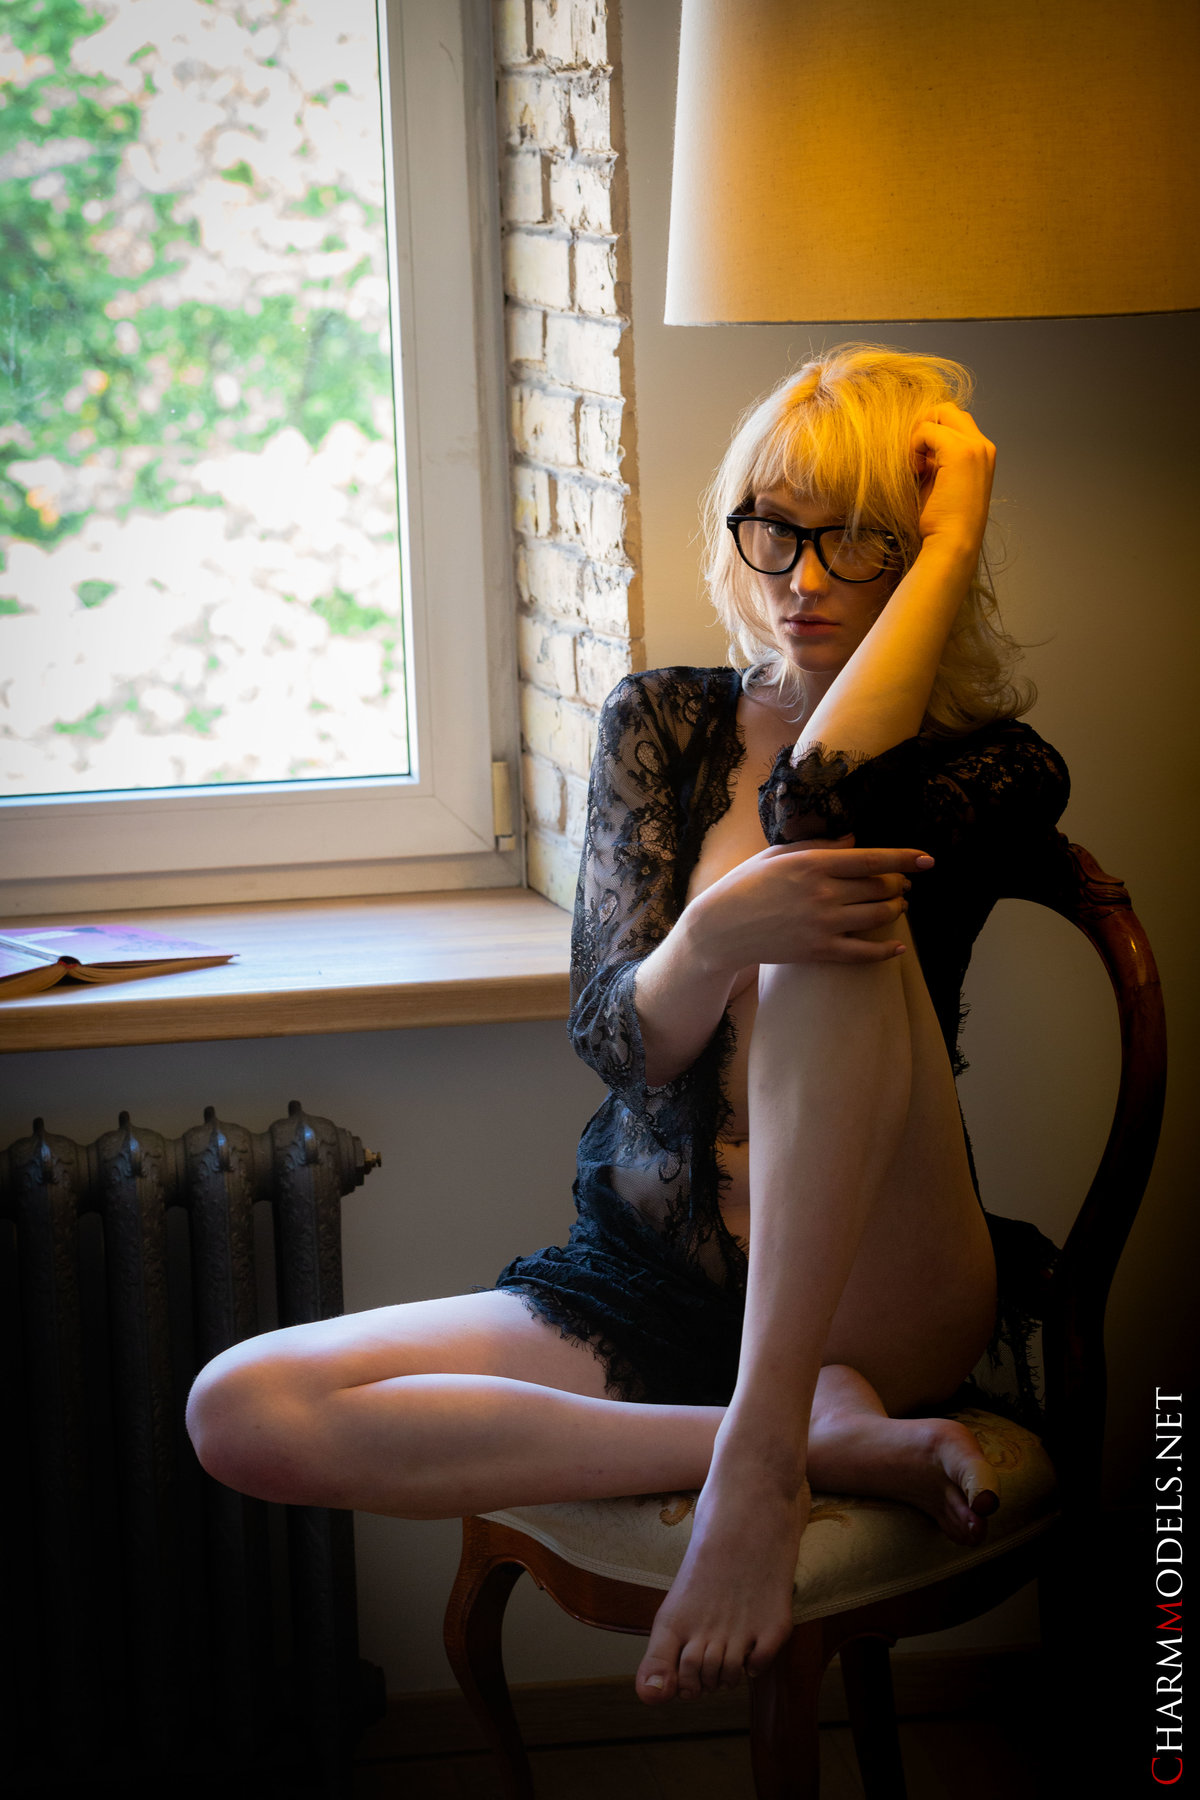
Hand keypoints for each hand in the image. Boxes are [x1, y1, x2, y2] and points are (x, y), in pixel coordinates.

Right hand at [685, 835, 932, 972]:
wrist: (719, 929)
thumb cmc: (745, 885)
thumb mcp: (777, 855)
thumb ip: (819, 846)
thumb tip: (856, 841)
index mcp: (814, 863)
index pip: (873, 860)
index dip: (905, 859)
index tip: (928, 859)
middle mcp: (824, 893)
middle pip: (881, 888)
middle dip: (900, 885)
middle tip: (903, 885)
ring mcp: (823, 924)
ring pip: (879, 916)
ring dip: (896, 910)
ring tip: (897, 906)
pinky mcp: (819, 952)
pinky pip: (864, 953)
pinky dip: (886, 951)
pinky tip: (899, 948)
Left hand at [910, 401, 994, 562]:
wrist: (952, 544)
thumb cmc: (942, 522)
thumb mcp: (940, 482)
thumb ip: (936, 459)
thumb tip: (917, 443)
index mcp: (982, 454)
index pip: (955, 421)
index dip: (931, 434)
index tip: (920, 463)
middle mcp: (983, 446)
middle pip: (948, 410)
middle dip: (923, 426)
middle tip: (913, 456)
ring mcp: (975, 447)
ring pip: (938, 414)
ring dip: (918, 437)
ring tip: (915, 467)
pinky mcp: (960, 451)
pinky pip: (927, 430)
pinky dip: (914, 446)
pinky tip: (915, 470)